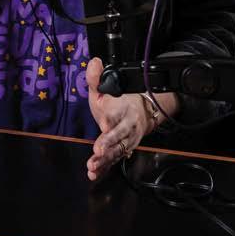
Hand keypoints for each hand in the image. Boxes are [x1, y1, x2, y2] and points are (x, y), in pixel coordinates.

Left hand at [85, 57, 154, 181]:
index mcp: (120, 110)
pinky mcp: (122, 150)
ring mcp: (126, 140)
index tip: (103, 131)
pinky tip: (93, 174)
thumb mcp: (105, 87)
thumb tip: (94, 62)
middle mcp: (126, 127)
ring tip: (92, 167)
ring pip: (117, 151)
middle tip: (98, 154)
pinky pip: (114, 159)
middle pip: (118, 138)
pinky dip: (104, 167)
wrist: (141, 112)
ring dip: (105, 161)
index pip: (115, 118)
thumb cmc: (117, 101)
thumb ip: (96, 78)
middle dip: (108, 146)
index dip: (109, 126)